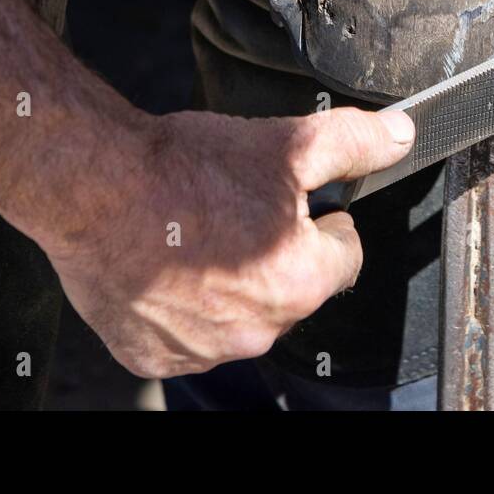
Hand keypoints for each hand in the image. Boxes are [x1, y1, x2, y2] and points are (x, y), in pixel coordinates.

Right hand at [41, 106, 413, 378]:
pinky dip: (184, 305)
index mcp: (299, 284)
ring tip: (199, 231)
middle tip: (239, 208)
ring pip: (241, 314)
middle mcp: (256, 331)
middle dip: (277, 251)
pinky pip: (188, 335)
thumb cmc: (184, 170)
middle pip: (293, 289)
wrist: (93, 186)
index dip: (326, 220)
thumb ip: (355, 143)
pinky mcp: (153, 356)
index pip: (345, 256)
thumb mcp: (286, 142)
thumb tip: (400, 137)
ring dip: (232, 281)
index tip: (298, 201)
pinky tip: (168, 264)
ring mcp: (201, 351)